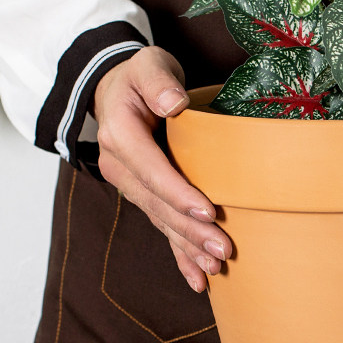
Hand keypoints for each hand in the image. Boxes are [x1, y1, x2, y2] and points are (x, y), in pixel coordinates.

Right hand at [93, 46, 230, 293]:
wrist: (119, 88)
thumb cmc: (140, 75)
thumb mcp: (148, 65)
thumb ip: (158, 80)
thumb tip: (172, 102)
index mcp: (120, 135)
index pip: (151, 170)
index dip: (179, 192)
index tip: (208, 210)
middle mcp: (120, 165)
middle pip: (158, 204)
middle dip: (190, 230)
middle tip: (223, 248)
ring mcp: (130, 183)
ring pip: (161, 220)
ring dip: (188, 246)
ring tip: (215, 267)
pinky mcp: (143, 193)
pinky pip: (161, 225)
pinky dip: (179, 254)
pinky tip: (197, 278)